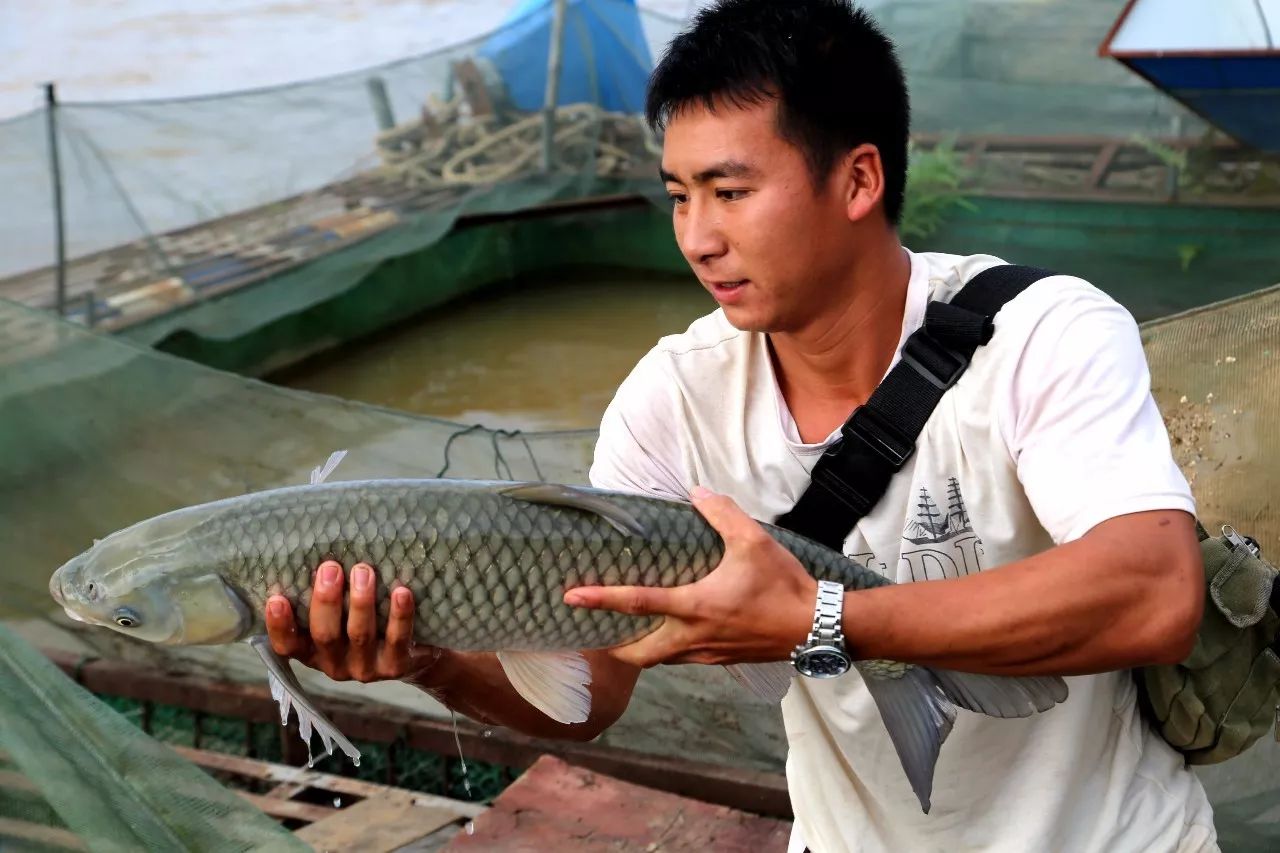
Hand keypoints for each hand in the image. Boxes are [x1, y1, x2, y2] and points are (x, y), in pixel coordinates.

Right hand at [266, 560, 439, 682]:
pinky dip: (399, 615)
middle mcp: (335, 664)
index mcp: (313, 651)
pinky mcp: (397, 666)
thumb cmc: (364, 623)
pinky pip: (397, 640)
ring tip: (364, 571)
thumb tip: (314, 551)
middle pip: (325, 636)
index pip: (287, 645)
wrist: (411, 656)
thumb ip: (325, 596)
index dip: (279, 626)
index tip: (276, 599)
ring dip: (360, 602)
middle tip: (330, 568)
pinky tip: (401, 592)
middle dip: (326, 601)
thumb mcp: (338, 616)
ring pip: (360, 635)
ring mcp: (366, 668)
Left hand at [563, 487, 818, 668]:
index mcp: (695, 606)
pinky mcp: (724, 660)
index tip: (572, 598)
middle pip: (639, 654)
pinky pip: (685, 659)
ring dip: (641, 650)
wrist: (817, 626)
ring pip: (662, 660)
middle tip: (596, 635)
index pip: (637, 603)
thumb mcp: (755, 540)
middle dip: (613, 649)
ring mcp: (709, 653)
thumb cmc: (784, 585)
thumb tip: (698, 492)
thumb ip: (722, 514)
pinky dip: (669, 651)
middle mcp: (694, 637)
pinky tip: (674, 634)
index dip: (601, 600)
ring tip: (628, 633)